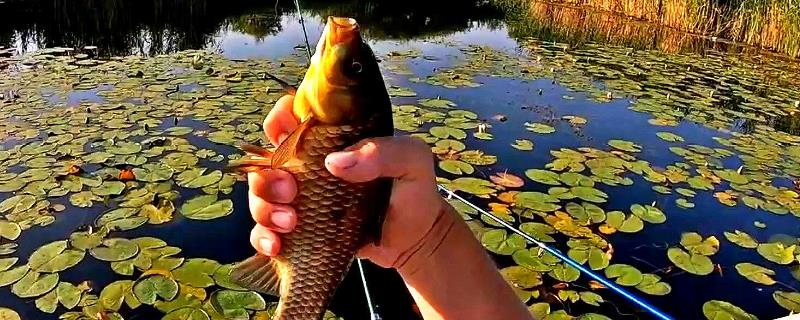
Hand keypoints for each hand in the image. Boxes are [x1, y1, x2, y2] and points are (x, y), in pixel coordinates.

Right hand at [247, 94, 447, 267]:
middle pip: (267, 160)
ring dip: (264, 208)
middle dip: (268, 176)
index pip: (292, 115)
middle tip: (292, 191)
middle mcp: (311, 165)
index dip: (280, 119)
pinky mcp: (301, 230)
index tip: (284, 135)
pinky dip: (263, 237)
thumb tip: (336, 162)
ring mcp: (303, 198)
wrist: (417, 240)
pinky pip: (265, 231)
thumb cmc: (414, 190)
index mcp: (333, 138)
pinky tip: (278, 246)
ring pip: (261, 195)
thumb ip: (382, 152)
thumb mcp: (412, 160)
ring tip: (291, 222)